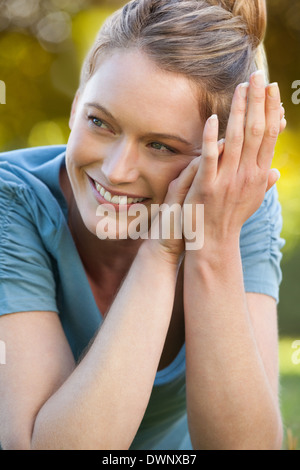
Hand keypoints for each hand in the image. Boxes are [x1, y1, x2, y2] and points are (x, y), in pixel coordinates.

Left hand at [183, 71, 281, 243]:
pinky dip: (213, 138)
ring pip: (236, 140)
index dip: (270, 110)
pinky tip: (214, 119)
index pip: (268, 136)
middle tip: (258, 75)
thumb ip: (263, 182)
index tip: (272, 88)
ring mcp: (227, 180)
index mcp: (259, 175)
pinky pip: (211, 158)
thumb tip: (276, 170)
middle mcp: (247, 175)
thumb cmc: (231, 218)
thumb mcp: (252, 200)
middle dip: (258, 101)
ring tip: (242, 88)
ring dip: (239, 111)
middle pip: (255, 131)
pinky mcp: (206, 186)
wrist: (214, 242)